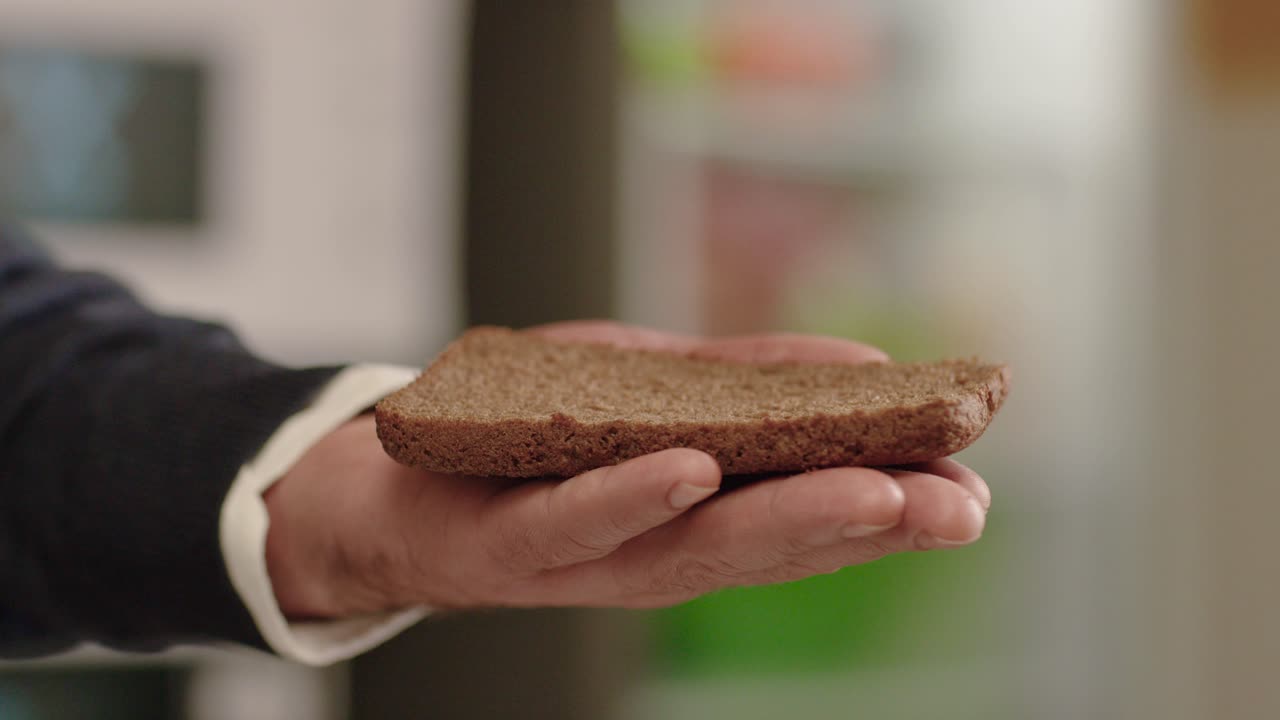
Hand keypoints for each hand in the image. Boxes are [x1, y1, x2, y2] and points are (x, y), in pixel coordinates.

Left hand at [264, 321, 989, 617]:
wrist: (390, 481)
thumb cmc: (535, 432)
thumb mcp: (654, 387)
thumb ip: (746, 382)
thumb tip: (858, 361)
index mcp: (701, 512)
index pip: (811, 510)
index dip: (896, 502)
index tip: (978, 480)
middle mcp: (657, 548)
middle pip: (777, 538)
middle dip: (876, 522)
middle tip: (965, 505)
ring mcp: (588, 553)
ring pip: (696, 543)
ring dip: (786, 520)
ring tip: (876, 493)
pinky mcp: (510, 543)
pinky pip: (576, 521)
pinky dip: (633, 498)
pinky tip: (691, 470)